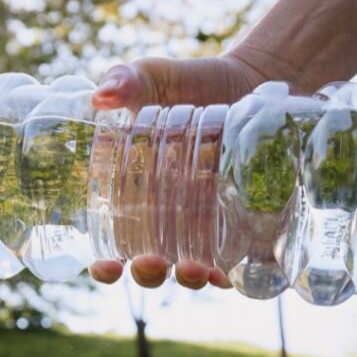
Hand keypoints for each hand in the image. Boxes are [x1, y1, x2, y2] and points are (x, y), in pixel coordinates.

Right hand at [87, 54, 270, 289]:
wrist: (255, 79)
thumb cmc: (192, 82)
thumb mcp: (154, 77)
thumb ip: (125, 81)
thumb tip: (101, 96)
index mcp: (132, 196)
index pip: (110, 244)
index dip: (104, 265)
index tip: (104, 266)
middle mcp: (167, 220)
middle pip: (150, 266)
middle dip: (149, 274)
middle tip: (151, 262)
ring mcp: (207, 226)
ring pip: (194, 271)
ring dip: (190, 279)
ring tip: (195, 270)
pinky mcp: (246, 223)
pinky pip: (239, 261)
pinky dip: (235, 274)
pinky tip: (232, 273)